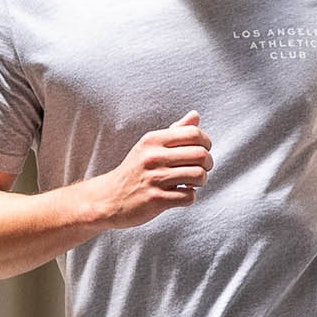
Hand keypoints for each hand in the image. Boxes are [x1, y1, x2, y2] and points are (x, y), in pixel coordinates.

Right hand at [89, 112, 212, 228]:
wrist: (109, 198)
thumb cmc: (135, 170)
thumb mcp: (149, 146)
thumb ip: (174, 131)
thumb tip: (195, 116)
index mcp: (153, 140)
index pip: (194, 134)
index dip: (206, 143)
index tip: (203, 151)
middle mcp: (153, 157)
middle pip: (201, 155)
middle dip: (208, 164)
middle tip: (203, 169)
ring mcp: (155, 179)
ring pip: (199, 176)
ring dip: (201, 181)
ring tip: (192, 182)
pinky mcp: (156, 200)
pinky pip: (189, 196)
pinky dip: (190, 196)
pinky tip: (181, 194)